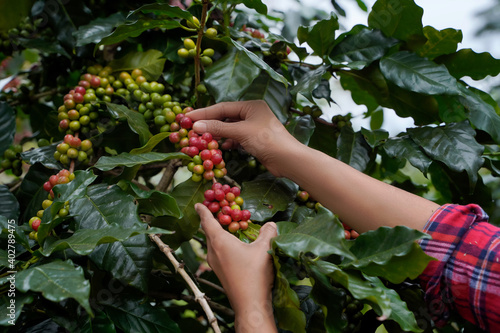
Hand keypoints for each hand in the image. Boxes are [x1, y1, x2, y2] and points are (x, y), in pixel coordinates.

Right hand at [188, 100, 297, 177]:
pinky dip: (228, 142)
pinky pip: (236, 138)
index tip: (188, 117)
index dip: (204, 113)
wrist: (288, 159)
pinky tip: (222, 147)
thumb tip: (196, 126)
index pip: (222, 107)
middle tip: (192, 130)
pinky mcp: (255, 141)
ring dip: (218, 134)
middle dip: (210, 124)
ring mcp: (254, 128)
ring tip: (204, 139)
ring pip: (230, 129)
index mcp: (251, 106)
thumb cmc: (268, 140)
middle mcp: (252, 114)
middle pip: (226, 117)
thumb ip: (219, 128)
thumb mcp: (241, 132)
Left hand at [195, 203, 277, 331]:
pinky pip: (217, 252)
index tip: (199, 204)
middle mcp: (212, 251)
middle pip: (209, 231)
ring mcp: (214, 264)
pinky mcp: (220, 272)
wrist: (250, 304)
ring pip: (213, 243)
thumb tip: (270, 224)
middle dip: (212, 220)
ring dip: (218, 233)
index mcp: (219, 242)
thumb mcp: (264, 249)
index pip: (207, 221)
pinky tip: (235, 247)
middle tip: (220, 211)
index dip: (204, 211)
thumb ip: (267, 232)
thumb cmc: (254, 274)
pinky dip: (222, 244)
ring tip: (229, 227)